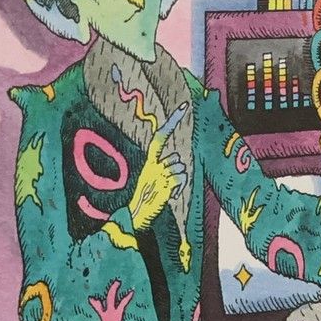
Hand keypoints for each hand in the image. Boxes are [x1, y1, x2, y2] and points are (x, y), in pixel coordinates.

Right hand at [123, 102, 189, 233]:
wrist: (136, 213)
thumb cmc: (147, 195)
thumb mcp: (150, 176)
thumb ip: (162, 167)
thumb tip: (178, 163)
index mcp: (149, 162)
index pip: (160, 137)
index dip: (172, 121)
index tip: (184, 107)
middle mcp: (153, 165)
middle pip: (176, 158)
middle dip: (176, 170)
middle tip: (167, 184)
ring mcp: (159, 175)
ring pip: (181, 168)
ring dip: (179, 180)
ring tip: (168, 191)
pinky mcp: (165, 186)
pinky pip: (182, 179)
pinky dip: (180, 187)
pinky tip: (171, 195)